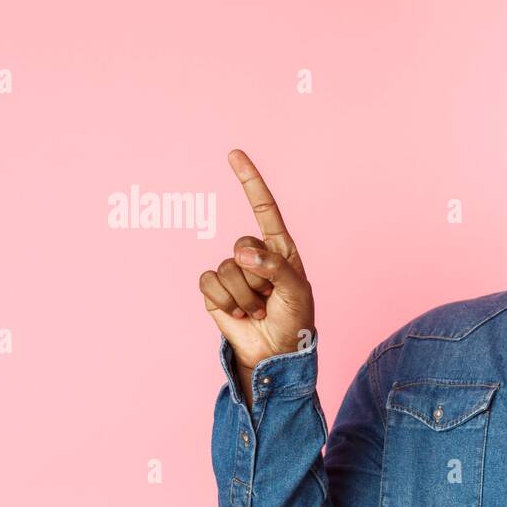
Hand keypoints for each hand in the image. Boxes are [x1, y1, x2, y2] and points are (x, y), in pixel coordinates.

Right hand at [199, 149, 315, 371]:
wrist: (275, 353)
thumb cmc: (294, 320)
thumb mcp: (297, 292)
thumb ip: (275, 268)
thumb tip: (242, 253)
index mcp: (280, 249)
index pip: (265, 209)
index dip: (250, 182)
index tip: (235, 154)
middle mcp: (254, 256)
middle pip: (242, 245)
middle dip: (258, 277)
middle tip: (271, 299)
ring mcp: (233, 272)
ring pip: (226, 269)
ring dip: (244, 296)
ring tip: (258, 311)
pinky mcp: (215, 290)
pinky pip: (209, 283)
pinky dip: (225, 301)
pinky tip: (239, 314)